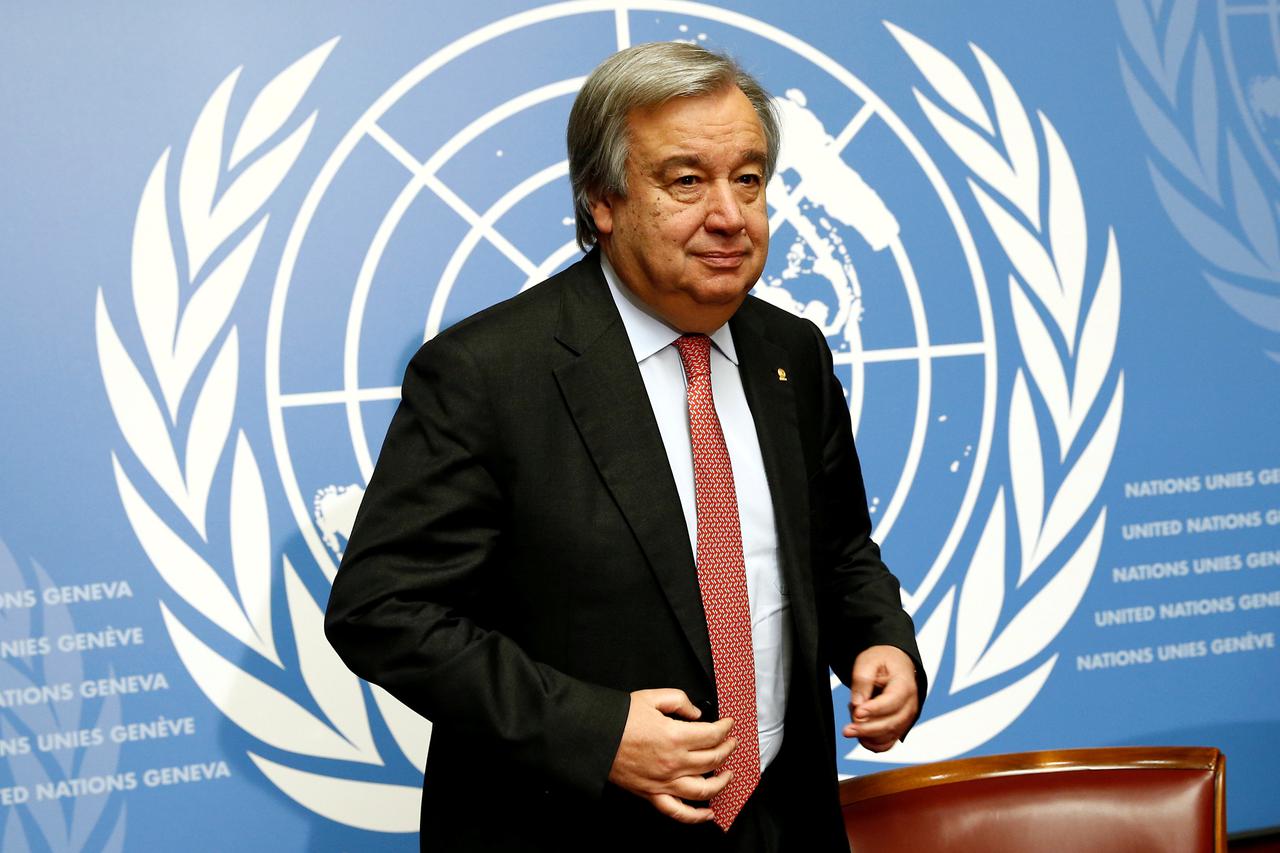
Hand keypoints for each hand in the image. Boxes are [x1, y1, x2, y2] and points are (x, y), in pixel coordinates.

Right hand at [607, 688, 737, 823]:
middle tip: (732, 742)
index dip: (725, 728)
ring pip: (703, 789)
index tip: (729, 724)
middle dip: (727, 749)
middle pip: (713, 760)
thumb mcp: (651, 697)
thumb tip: (695, 713)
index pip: (712, 735)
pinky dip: (696, 816)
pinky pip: (678, 812)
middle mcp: (673, 763)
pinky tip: (708, 813)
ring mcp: (664, 782)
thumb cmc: (618, 718)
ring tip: (728, 774)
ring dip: (721, 782)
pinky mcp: (652, 794)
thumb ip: (679, 701)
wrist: (593, 737)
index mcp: (675, 737)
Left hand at [842, 645, 918, 751]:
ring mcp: (906, 718)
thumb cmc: (883, 661)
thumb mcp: (868, 661)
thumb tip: (858, 703)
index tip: (857, 712)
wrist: (895, 664)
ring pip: (889, 736)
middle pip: (891, 723)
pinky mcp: (899, 727)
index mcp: (905, 685)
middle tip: (847, 729)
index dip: (874, 710)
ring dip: (867, 735)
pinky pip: (888, 743)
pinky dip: (874, 744)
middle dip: (867, 729)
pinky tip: (860, 737)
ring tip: (852, 721)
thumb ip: (862, 680)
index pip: (892, 701)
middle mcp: (910, 705)